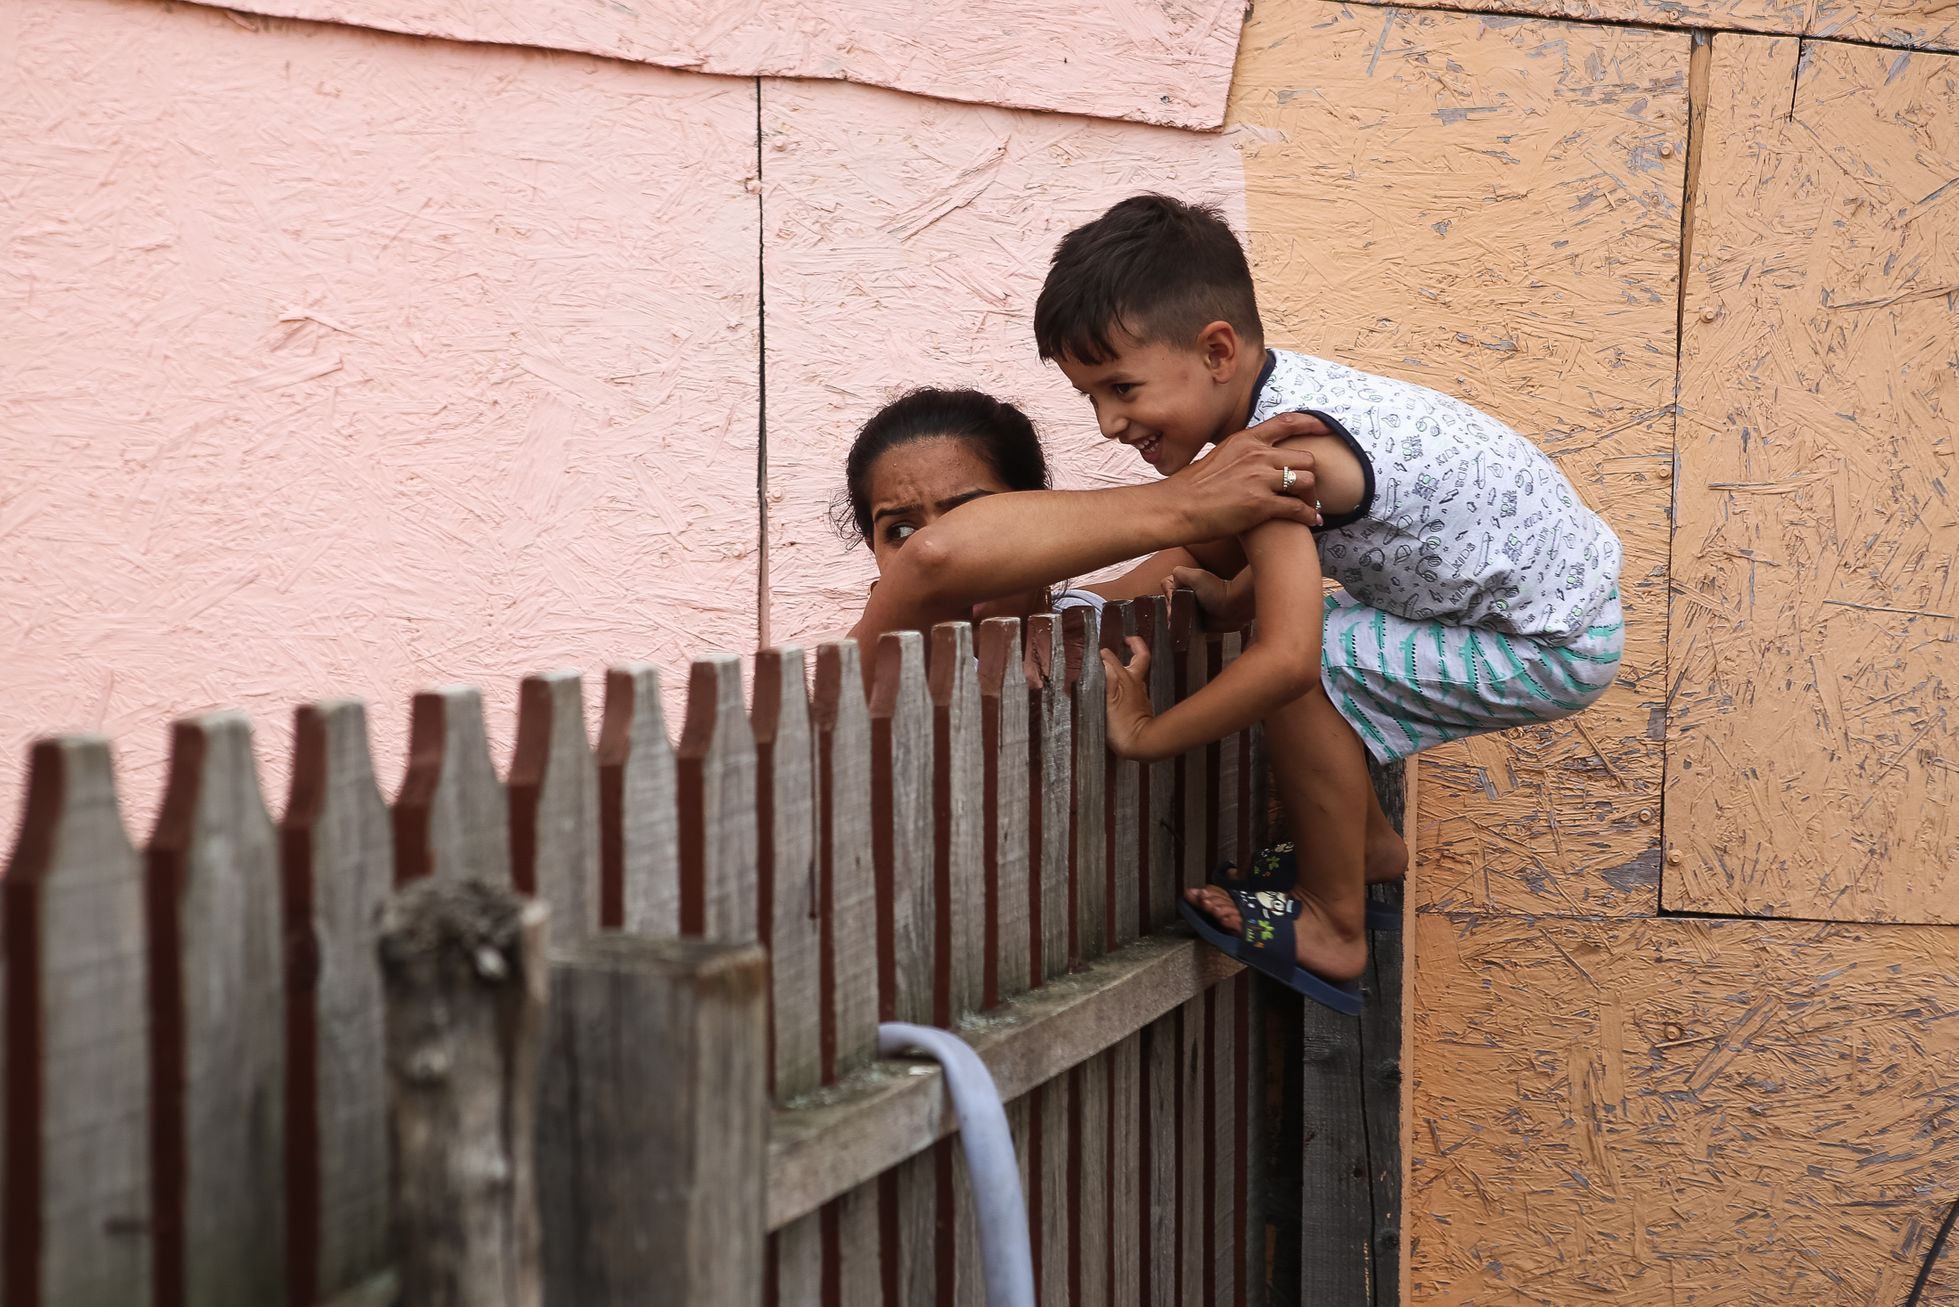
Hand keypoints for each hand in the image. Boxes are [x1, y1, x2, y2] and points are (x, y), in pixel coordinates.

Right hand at [1101, 636, 1161, 760]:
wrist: (1140, 744)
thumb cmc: (1122, 724)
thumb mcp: (1109, 698)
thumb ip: (1106, 676)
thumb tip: (1102, 658)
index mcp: (1128, 678)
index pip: (1113, 658)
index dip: (1103, 654)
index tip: (1094, 654)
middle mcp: (1136, 683)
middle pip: (1140, 657)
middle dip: (1134, 645)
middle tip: (1125, 640)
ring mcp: (1139, 694)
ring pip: (1136, 673)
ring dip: (1128, 664)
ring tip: (1115, 663)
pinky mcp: (1138, 706)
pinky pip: (1132, 687)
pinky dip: (1125, 681)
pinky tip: (1115, 687)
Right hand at [1161, 566, 1252, 630]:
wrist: (1235, 609)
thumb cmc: (1219, 592)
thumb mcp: (1197, 576)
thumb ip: (1180, 573)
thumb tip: (1171, 584)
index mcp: (1186, 583)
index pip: (1167, 586)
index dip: (1169, 593)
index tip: (1175, 598)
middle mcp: (1187, 595)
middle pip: (1168, 602)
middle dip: (1172, 609)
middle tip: (1180, 611)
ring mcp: (1191, 610)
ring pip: (1173, 615)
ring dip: (1175, 619)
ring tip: (1183, 620)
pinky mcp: (1196, 623)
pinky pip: (1182, 626)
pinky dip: (1181, 628)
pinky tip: (1185, 627)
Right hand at [1167, 412, 1324, 539]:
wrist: (1176, 508)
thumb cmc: (1190, 488)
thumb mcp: (1217, 457)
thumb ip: (1239, 455)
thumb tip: (1246, 458)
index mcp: (1245, 440)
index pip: (1286, 423)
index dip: (1311, 424)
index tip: (1325, 428)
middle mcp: (1257, 456)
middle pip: (1304, 457)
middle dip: (1308, 475)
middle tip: (1306, 490)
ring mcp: (1260, 480)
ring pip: (1306, 481)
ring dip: (1310, 496)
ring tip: (1307, 507)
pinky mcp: (1262, 505)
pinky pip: (1298, 508)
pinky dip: (1308, 516)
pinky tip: (1311, 523)